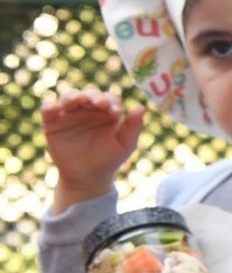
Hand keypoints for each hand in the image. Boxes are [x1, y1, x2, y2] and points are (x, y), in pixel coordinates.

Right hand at [41, 89, 143, 211]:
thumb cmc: (109, 160)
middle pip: (89, 94)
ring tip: (77, 101)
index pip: (109, 99)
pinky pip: (48, 110)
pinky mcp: (52, 123)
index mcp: (107, 112)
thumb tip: (142, 107)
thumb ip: (133, 127)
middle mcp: (89, 109)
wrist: (87, 178)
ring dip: (72, 96)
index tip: (113, 112)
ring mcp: (70, 114)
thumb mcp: (125, 145)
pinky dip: (49, 107)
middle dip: (92, 96)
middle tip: (97, 103)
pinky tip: (53, 108)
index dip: (111, 102)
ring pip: (69, 97)